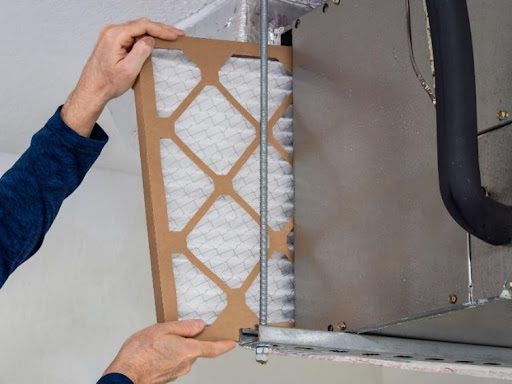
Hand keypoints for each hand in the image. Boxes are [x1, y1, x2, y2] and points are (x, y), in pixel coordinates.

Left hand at [61, 18, 183, 136]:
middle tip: (176, 35)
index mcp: (115, 36)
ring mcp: (111, 35)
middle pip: (141, 25)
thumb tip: (150, 40)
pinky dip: (145, 37)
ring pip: (137, 29)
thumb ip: (141, 51)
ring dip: (153, 33)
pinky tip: (154, 41)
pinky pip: (132, 35)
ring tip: (168, 38)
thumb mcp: (129, 69)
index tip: (174, 34)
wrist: (92, 89)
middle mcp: (111, 32)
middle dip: (160, 29)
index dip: (162, 29)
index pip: (143, 26)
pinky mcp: (113, 41)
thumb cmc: (106, 82)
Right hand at [103, 320, 235, 383]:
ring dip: (177, 346)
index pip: (214, 349)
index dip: (225, 345)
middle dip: (190, 340)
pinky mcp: (168, 376)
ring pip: (184, 355)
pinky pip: (174, 361)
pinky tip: (157, 349)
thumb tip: (199, 325)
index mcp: (188, 351)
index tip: (232, 342)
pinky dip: (170, 354)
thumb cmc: (140, 353)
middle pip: (196, 349)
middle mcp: (186, 364)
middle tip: (176, 331)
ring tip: (160, 340)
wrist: (125, 375)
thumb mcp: (162, 329)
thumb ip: (183, 327)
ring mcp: (177, 372)